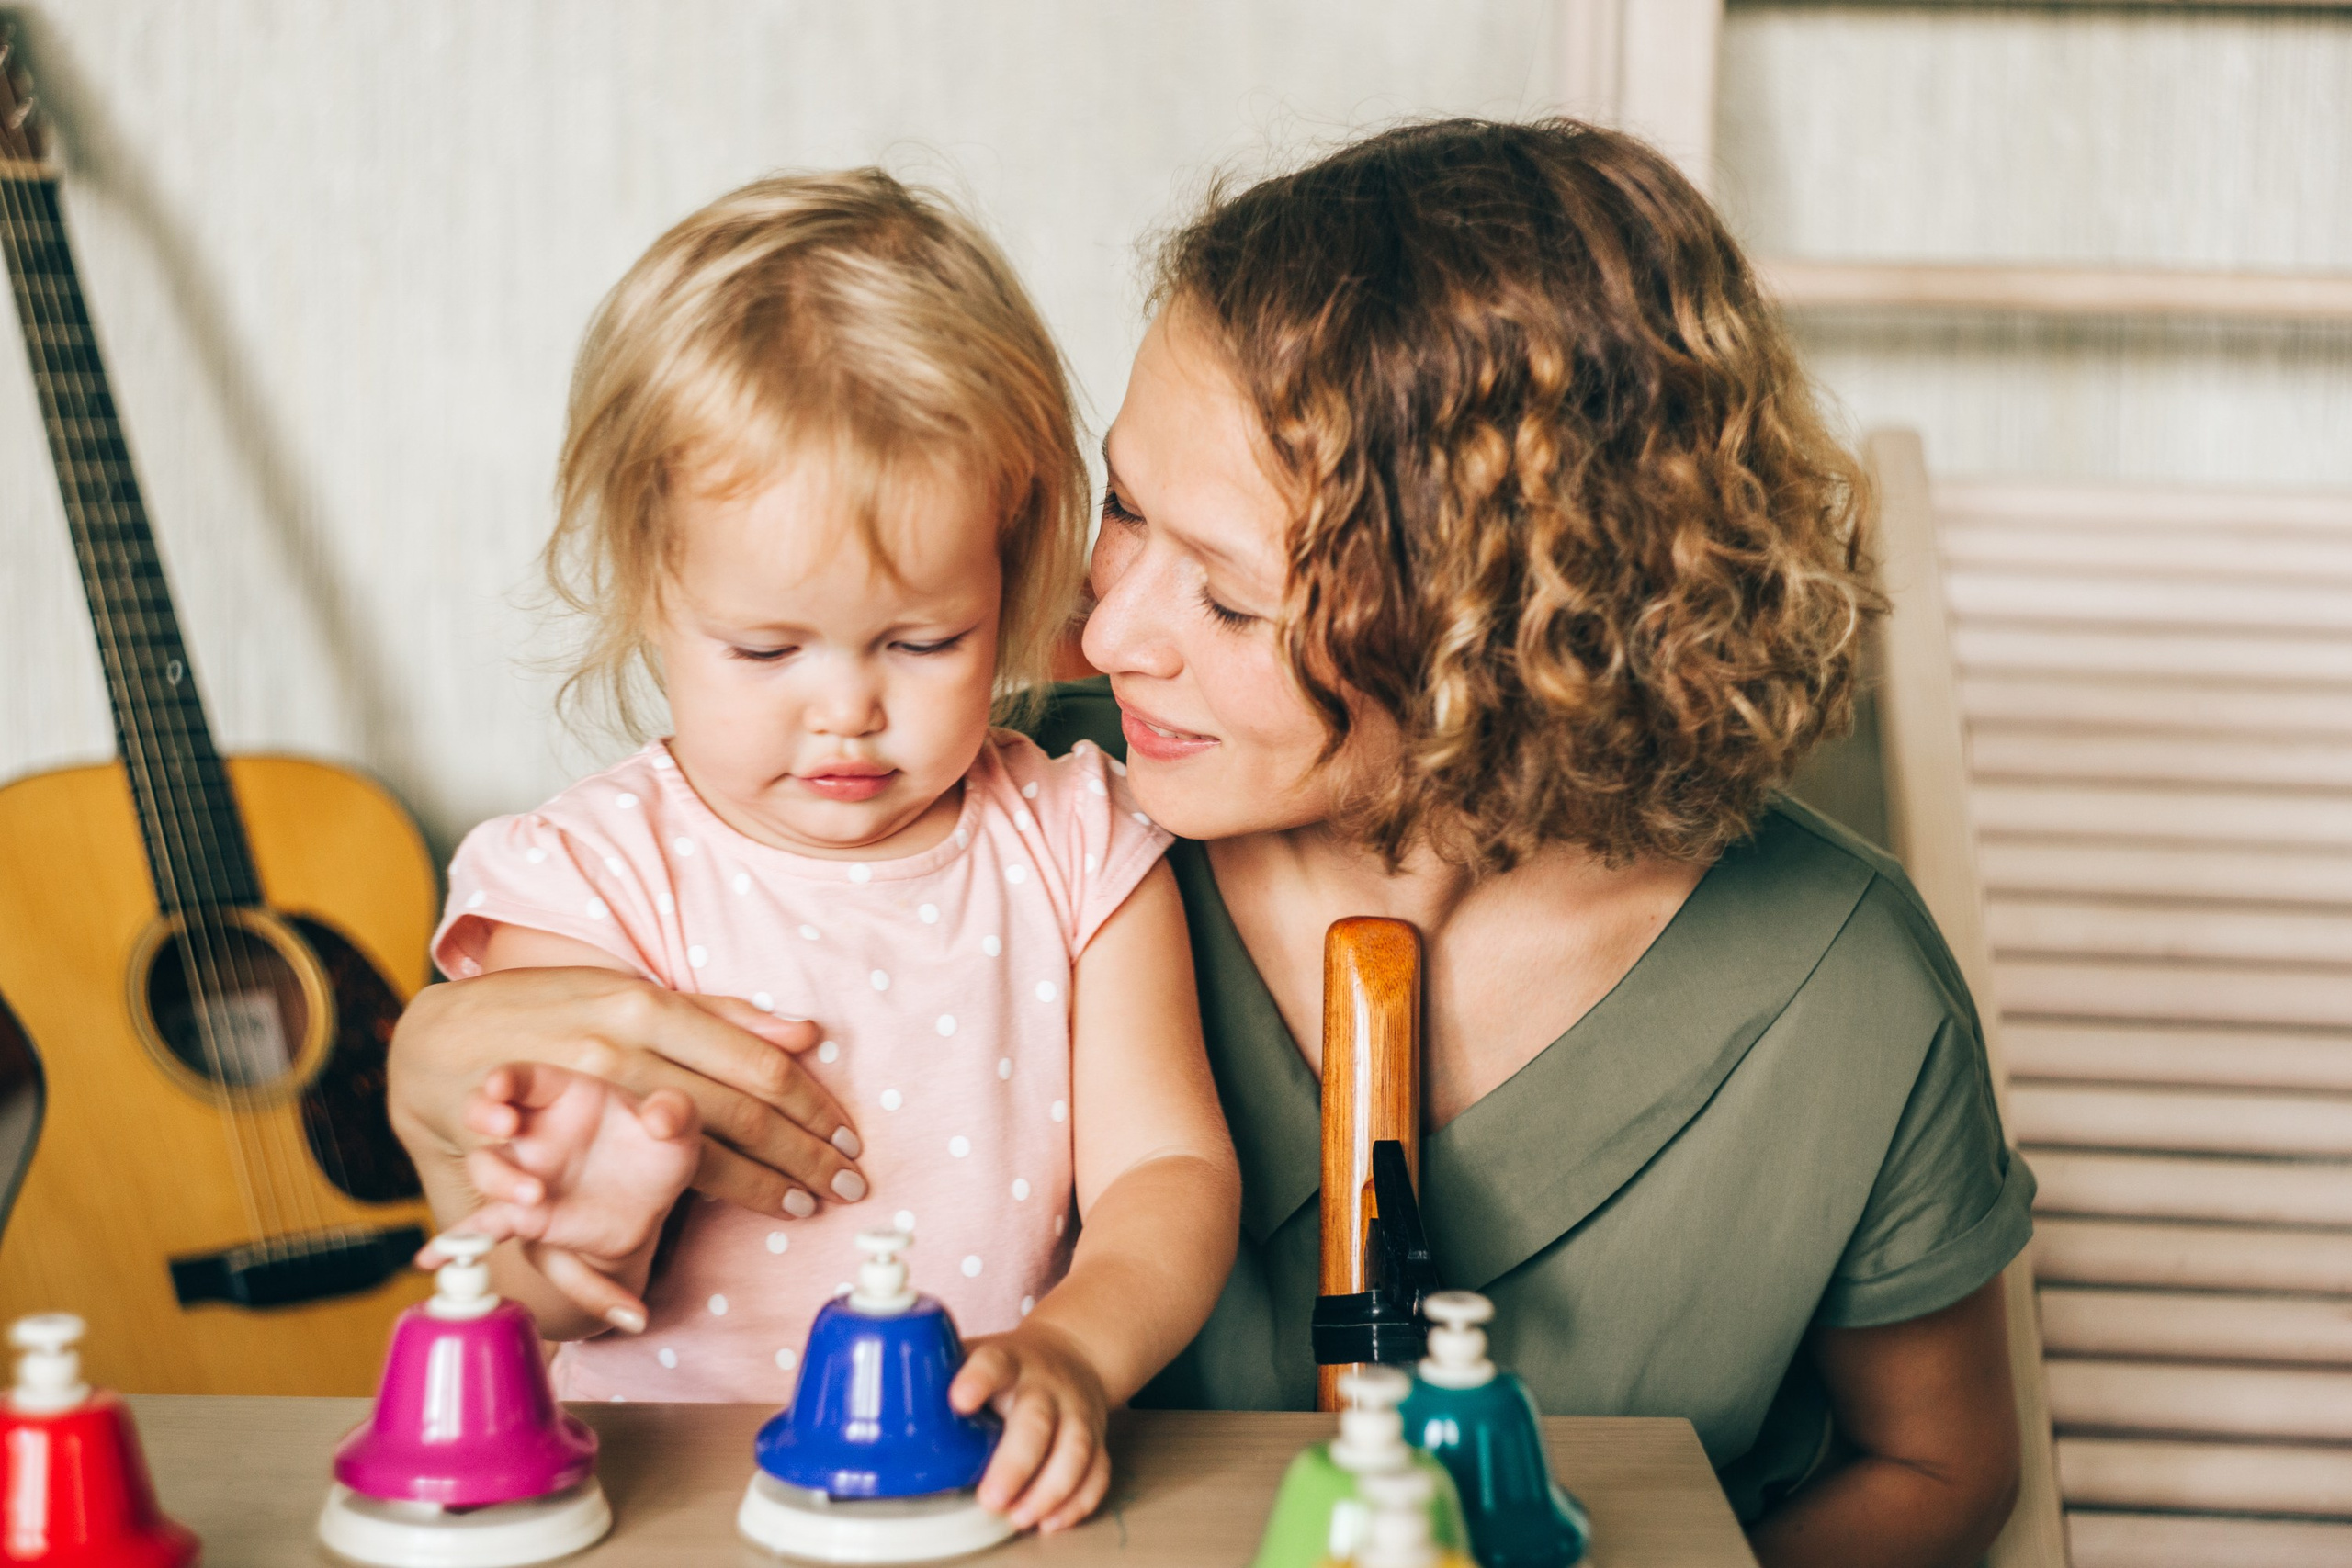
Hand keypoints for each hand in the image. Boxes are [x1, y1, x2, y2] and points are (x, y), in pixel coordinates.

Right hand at [390, 966, 866, 1216]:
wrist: (443, 1041)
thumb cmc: (557, 1014)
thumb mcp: (638, 1000)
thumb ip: (718, 1018)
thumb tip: (806, 1032)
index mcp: (650, 1005)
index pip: (752, 1057)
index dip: (808, 1101)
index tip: (850, 1136)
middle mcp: (621, 1043)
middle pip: (735, 1105)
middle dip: (799, 1151)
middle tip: (849, 1184)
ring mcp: (575, 1090)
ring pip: (682, 1143)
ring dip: (749, 1182)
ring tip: (797, 1207)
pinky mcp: (531, 1139)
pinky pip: (593, 1185)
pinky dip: (621, 1225)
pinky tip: (669, 1267)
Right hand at [421, 1063, 699, 1329]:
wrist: (650, 1202)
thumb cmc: (657, 1146)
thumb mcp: (679, 1127)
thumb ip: (674, 1113)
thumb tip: (661, 1119)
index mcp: (566, 1093)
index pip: (524, 1077)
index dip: (505, 1078)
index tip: (499, 1085)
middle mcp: (534, 1130)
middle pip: (486, 1115)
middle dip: (483, 1115)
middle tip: (505, 1128)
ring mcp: (523, 1172)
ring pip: (486, 1169)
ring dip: (498, 1182)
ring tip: (534, 1198)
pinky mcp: (524, 1218)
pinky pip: (481, 1230)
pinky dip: (453, 1244)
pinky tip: (429, 1258)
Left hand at [951, 1323, 1112, 1533]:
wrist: (1071, 1354)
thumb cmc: (1007, 1367)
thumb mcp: (970, 1356)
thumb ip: (932, 1379)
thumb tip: (867, 1408)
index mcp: (1007, 1361)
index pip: (993, 1364)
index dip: (977, 1380)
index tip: (959, 1400)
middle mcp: (1045, 1386)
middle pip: (1037, 1421)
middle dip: (1015, 1463)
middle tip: (990, 1498)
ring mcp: (1074, 1411)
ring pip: (1074, 1449)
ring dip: (1049, 1490)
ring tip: (1019, 1517)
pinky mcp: (1095, 1438)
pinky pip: (1096, 1470)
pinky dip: (1078, 1501)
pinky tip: (1052, 1521)